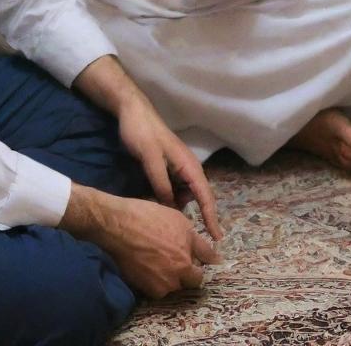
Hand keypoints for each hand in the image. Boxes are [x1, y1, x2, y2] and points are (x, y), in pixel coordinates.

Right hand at [60, 187, 221, 297]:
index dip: (206, 260)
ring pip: (176, 285)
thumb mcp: (180, 222)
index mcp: (188, 255)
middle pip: (193, 279)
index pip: (206, 265)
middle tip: (179, 257)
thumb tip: (213, 258)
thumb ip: (198, 243)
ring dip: (174, 276)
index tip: (204, 259)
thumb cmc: (150, 217)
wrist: (118, 226)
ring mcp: (162, 284)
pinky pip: (160, 289)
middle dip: (190, 271)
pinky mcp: (147, 290)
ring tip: (162, 259)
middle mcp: (178, 273)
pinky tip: (151, 265)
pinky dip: (159, 281)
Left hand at [116, 91, 222, 240]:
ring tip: (160, 217)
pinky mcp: (167, 167)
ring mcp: (177, 167)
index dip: (212, 217)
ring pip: (182, 194)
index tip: (217, 238)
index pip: (205, 196)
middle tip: (177, 232)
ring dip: (175, 205)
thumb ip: (161, 185)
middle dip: (192, 214)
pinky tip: (155, 203)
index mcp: (189, 165)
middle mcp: (187, 167)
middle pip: (196, 197)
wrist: (132, 113)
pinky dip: (167, 197)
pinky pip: (172, 188)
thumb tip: (172, 209)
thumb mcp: (150, 161)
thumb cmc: (143, 134)